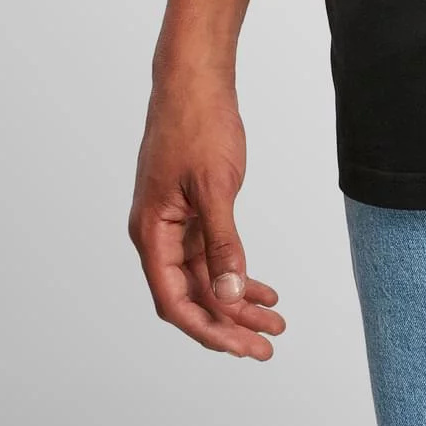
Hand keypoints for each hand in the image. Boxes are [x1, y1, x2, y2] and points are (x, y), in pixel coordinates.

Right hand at [128, 69, 286, 357]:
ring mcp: (174, 222)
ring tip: (274, 321)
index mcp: (151, 233)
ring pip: (205, 276)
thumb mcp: (215, 187)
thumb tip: (228, 294)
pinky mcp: (191, 209)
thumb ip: (222, 243)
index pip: (175, 300)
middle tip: (267, 345)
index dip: (208, 328)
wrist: (195, 78)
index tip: (242, 346)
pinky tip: (262, 287)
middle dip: (229, 323)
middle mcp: (157, 234)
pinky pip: (212, 253)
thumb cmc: (197, 123)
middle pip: (192, 295)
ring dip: (238, 299)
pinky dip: (236, 270)